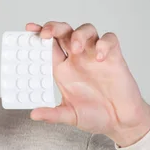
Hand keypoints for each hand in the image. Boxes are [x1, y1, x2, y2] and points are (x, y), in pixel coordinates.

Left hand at [25, 21, 149, 146]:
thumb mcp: (70, 115)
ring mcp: (94, 56)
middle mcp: (77, 59)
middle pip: (64, 32)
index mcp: (62, 69)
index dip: (38, 35)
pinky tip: (99, 57)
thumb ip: (52, 115)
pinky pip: (110, 40)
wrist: (120, 121)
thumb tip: (33, 115)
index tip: (28, 29)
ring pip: (87, 30)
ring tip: (76, 48)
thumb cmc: (95, 115)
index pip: (48, 45)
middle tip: (46, 33)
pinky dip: (104, 43)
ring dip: (79, 34)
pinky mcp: (114, 57)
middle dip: (54, 28)